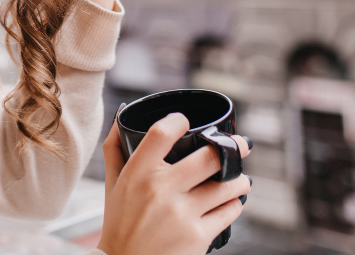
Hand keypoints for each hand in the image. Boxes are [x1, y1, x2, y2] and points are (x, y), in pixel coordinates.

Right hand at [97, 114, 252, 254]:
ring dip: (239, 179)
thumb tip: (122, 119)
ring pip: (226, 185)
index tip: (187, 122)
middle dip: (233, 147)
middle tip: (241, 144)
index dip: (179, 120)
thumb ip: (115, 149)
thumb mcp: (112, 185)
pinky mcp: (198, 236)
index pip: (161, 133)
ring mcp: (181, 214)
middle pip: (208, 157)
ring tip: (239, 178)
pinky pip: (229, 211)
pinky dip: (234, 204)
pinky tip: (231, 202)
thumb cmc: (120, 223)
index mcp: (137, 173)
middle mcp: (160, 190)